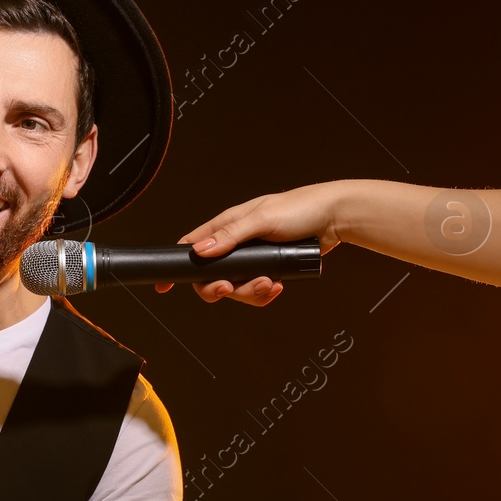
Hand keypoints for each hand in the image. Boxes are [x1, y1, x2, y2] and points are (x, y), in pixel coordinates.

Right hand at [155, 182, 345, 305]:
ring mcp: (252, 259)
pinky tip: (276, 285)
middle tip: (231, 287)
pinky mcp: (269, 270)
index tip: (165, 285)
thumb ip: (230, 236)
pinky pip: (256, 291)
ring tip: (268, 283)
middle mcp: (236, 244)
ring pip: (235, 288)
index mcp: (227, 226)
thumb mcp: (261, 218)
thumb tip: (201, 250)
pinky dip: (264, 293)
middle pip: (211, 276)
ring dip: (249, 292)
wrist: (335, 219)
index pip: (192, 246)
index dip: (178, 265)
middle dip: (219, 287)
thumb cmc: (300, 207)